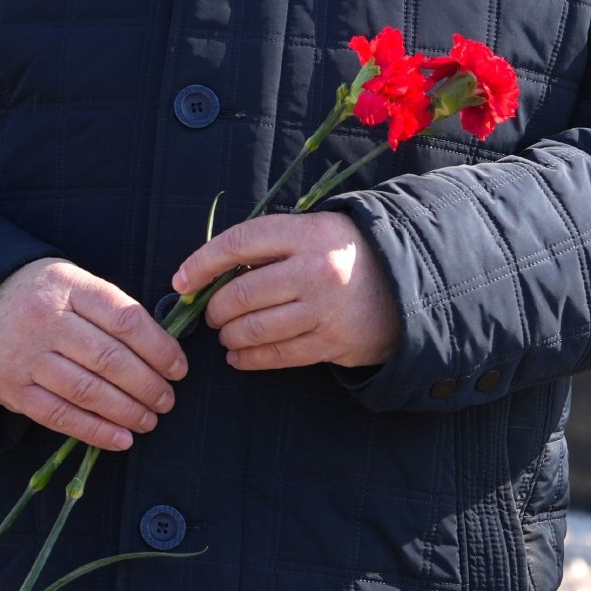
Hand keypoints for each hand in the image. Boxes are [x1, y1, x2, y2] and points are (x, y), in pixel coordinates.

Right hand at [0, 257, 186, 450]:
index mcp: (70, 287)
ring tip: (150, 420)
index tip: (178, 367)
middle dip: (148, 384)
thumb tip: (160, 345)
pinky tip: (120, 438)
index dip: (159, 347)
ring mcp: (28, 357)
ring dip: (126, 411)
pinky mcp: (13, 389)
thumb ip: (108, 307)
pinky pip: (59, 415)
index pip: (125, 319)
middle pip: (110, 358)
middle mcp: (48, 320)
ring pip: (87, 390)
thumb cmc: (36, 294)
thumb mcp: (70, 281)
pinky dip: (94, 431)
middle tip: (168, 399)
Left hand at [171, 211, 401, 372]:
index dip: (202, 264)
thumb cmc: (347, 254)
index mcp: (306, 233)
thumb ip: (271, 245)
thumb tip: (212, 272)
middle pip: (240, 293)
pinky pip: (277, 355)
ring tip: (226, 334)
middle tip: (212, 314)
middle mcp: (314, 269)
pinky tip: (238, 356)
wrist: (408, 283)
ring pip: (254, 328)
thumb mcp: (315, 231)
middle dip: (215, 309)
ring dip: (229, 335)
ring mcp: (324, 309)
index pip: (239, 244)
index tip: (182, 282)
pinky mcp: (332, 342)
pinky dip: (249, 358)